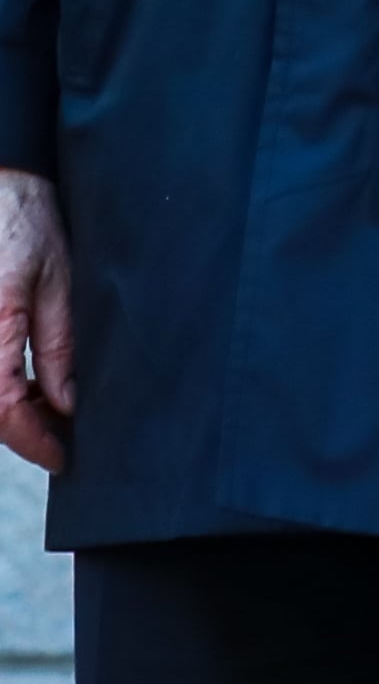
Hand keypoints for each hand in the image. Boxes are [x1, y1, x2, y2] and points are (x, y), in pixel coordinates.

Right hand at [0, 170, 68, 474]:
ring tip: (52, 410)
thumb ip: (59, 347)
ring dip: (10, 411)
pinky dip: (0, 389)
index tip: (63, 458)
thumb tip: (67, 404)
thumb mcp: (59, 284)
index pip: (3, 408)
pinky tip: (29, 388)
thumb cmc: (27, 226)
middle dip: (23, 431)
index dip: (33, 440)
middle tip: (65, 437)